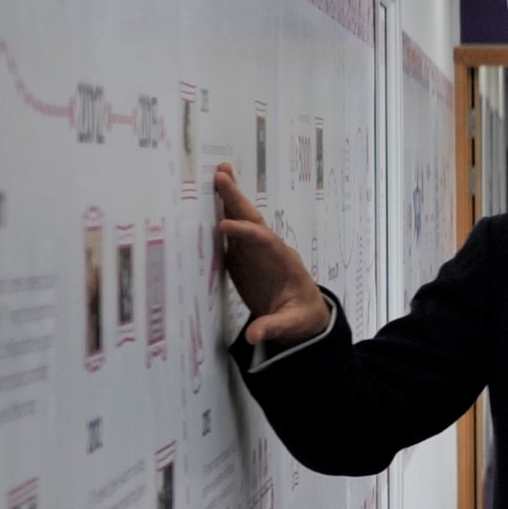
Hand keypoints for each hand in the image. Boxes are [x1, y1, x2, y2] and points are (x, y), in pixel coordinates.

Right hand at [212, 163, 328, 348]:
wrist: (303, 314)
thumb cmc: (302, 315)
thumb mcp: (293, 323)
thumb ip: (274, 326)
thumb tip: (256, 336)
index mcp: (284, 261)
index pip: (265, 241)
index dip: (246, 234)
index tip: (225, 227)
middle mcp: (269, 249)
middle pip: (253, 220)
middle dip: (237, 199)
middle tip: (221, 174)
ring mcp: (255, 251)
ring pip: (241, 220)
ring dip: (229, 199)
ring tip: (218, 172)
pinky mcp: (243, 258)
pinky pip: (230, 235)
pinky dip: (218, 217)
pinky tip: (204, 203)